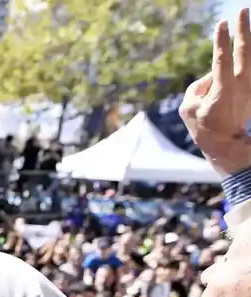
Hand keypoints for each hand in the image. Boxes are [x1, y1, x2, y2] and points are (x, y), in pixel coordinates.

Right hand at [180, 11, 250, 175]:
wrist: (227, 145)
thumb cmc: (203, 127)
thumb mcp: (189, 108)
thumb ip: (198, 87)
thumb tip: (211, 76)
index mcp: (224, 89)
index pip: (223, 58)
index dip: (222, 40)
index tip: (223, 23)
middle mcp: (242, 85)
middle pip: (245, 51)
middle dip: (244, 29)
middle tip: (244, 10)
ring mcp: (250, 87)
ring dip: (250, 38)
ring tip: (248, 23)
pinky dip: (250, 56)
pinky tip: (249, 47)